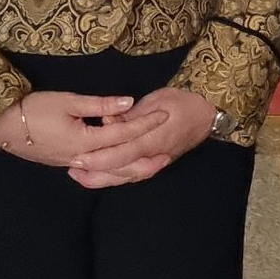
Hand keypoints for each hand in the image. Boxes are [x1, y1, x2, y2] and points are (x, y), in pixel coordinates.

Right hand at [0, 90, 165, 167]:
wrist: (3, 126)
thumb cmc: (35, 109)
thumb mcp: (68, 101)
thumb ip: (100, 105)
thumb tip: (129, 102)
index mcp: (86, 142)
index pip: (123, 134)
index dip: (145, 124)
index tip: (163, 115)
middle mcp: (83, 159)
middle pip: (121, 164)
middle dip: (146, 158)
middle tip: (167, 153)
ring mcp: (74, 164)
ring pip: (110, 173)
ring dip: (132, 169)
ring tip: (151, 163)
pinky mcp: (66, 163)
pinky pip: (98, 172)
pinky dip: (114, 171)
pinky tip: (121, 166)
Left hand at [69, 86, 217, 188]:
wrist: (206, 115)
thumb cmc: (182, 102)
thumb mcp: (157, 100)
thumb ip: (132, 115)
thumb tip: (109, 121)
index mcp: (152, 139)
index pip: (121, 153)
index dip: (99, 158)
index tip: (78, 157)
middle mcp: (153, 156)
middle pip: (120, 171)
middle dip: (95, 173)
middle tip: (73, 169)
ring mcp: (155, 162)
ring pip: (126, 177)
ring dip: (102, 179)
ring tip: (80, 176)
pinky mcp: (156, 163)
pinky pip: (134, 175)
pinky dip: (116, 178)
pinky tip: (101, 176)